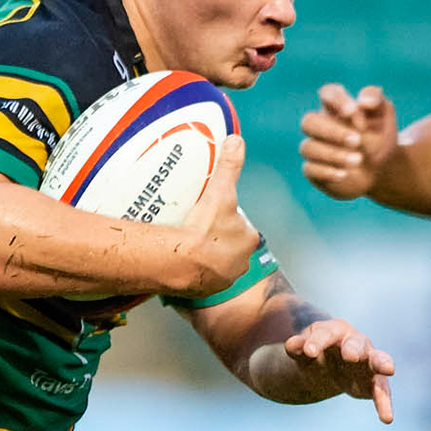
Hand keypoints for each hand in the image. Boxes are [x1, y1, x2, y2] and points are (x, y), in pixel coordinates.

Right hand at [170, 135, 262, 294]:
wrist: (184, 262)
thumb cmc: (206, 226)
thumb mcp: (220, 191)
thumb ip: (229, 166)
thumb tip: (237, 139)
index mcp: (248, 240)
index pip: (241, 226)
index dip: (227, 218)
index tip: (211, 213)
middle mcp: (241, 264)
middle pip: (229, 246)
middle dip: (217, 239)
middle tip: (195, 227)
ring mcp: (223, 280)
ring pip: (216, 264)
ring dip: (205, 256)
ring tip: (186, 245)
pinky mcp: (205, 292)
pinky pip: (201, 279)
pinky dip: (193, 271)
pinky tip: (181, 261)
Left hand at [282, 315, 395, 422]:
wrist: (326, 368)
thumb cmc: (315, 353)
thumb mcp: (303, 350)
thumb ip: (298, 348)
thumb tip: (291, 345)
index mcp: (335, 330)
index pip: (326, 333)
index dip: (317, 342)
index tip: (309, 352)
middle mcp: (356, 342)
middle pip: (357, 343)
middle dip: (354, 349)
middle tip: (351, 356)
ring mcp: (368, 361)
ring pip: (377, 360)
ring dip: (382, 364)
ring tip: (389, 369)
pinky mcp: (375, 381)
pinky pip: (382, 391)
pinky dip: (384, 403)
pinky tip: (387, 418)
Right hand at [299, 84, 399, 201]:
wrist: (381, 169)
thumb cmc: (379, 136)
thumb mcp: (384, 114)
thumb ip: (375, 99)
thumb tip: (363, 101)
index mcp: (336, 107)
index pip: (327, 93)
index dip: (336, 100)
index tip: (352, 111)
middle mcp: (320, 126)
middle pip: (309, 122)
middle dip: (332, 132)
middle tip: (357, 140)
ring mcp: (314, 148)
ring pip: (308, 147)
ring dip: (332, 154)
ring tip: (358, 160)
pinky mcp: (313, 170)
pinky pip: (309, 169)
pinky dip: (326, 171)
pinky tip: (344, 174)